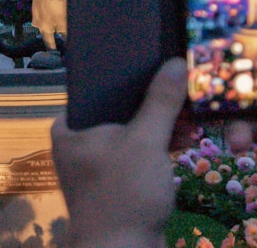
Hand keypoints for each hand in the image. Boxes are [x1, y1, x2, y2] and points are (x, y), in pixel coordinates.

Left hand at [51, 58, 185, 247]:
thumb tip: (173, 64)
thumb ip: (160, 102)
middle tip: (179, 88)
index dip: (126, 75)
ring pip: (132, 132)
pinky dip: (158, 147)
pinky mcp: (117, 181)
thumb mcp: (145, 142)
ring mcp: (97, 164)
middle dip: (151, 103)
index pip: (95, 87)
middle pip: (118, 109)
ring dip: (160, 125)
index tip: (155, 61)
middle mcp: (77, 143)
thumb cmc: (124, 195)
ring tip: (187, 117)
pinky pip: (138, 153)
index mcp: (68, 127)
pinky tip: (183, 139)